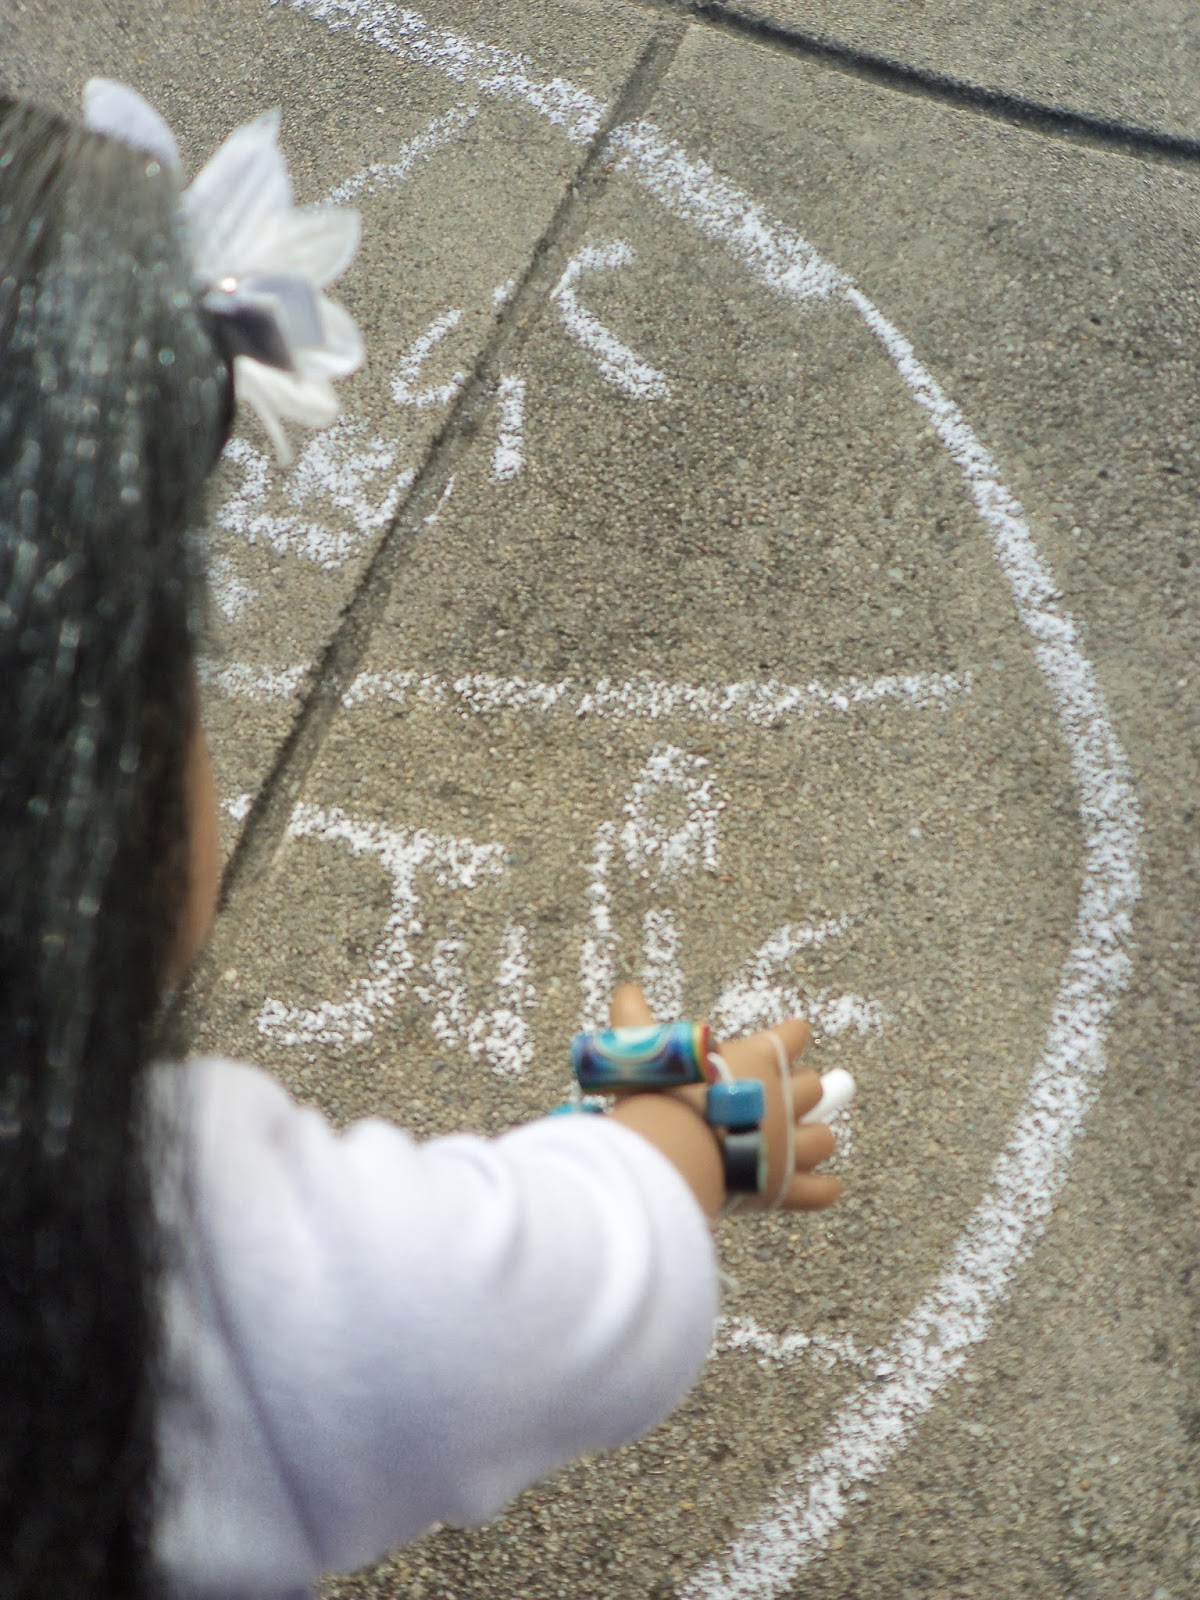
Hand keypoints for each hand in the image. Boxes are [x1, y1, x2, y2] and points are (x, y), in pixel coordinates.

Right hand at [608, 984, 841, 1213]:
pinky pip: (818, 1190)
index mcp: (757, 1059)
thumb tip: (626, 990)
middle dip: (803, 1089)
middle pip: (812, 1087)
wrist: (668, 1149)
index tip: (795, 1034)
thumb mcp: (643, 1047)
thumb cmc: (658, 1093)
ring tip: (805, 1138)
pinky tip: (824, 1186)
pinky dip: (821, 1189)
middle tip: (789, 1093)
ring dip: (814, 1136)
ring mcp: (786, 1146)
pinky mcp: (782, 1188)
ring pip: (822, 1137)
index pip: (792, 1036)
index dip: (792, 1035)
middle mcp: (781, 1099)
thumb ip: (636, 1018)